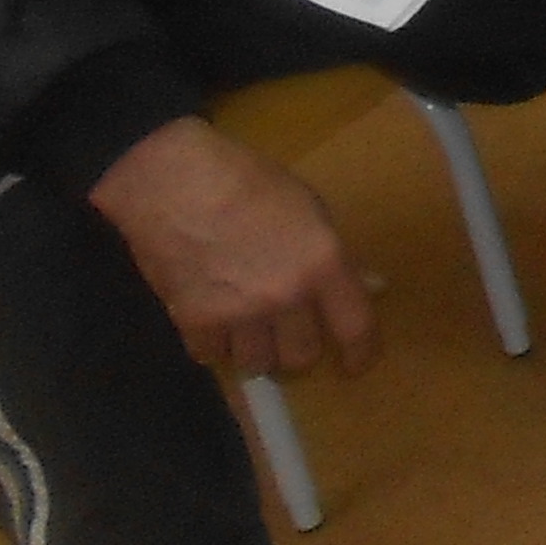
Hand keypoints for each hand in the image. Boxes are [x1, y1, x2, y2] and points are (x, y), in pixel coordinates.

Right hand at [89, 118, 379, 380]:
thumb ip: (336, 255)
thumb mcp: (308, 208)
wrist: (172, 179)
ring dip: (255, 353)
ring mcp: (239, 311)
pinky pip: (211, 355)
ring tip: (247, 332)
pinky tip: (211, 325)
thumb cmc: (246, 180)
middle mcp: (286, 295)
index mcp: (323, 262)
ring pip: (256, 364)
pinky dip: (213, 346)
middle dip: (297, 352)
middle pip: (301, 356)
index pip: (355, 325)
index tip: (354, 365)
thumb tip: (373, 286)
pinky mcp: (194, 320)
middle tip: (287, 338)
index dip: (360, 352)